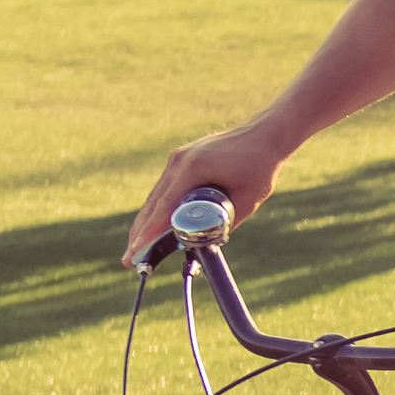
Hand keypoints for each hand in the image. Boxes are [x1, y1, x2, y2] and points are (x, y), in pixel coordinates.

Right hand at [125, 125, 295, 269]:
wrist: (265, 134)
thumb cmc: (260, 166)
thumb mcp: (247, 200)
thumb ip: (226, 222)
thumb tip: (207, 244)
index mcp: (192, 169)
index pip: (164, 207)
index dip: (149, 233)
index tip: (137, 252)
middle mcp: (178, 161)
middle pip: (153, 204)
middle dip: (140, 234)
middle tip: (129, 260)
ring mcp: (177, 158)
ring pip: (155, 197)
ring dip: (145, 223)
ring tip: (135, 248)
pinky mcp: (180, 159)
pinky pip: (164, 189)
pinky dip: (156, 209)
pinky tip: (149, 225)